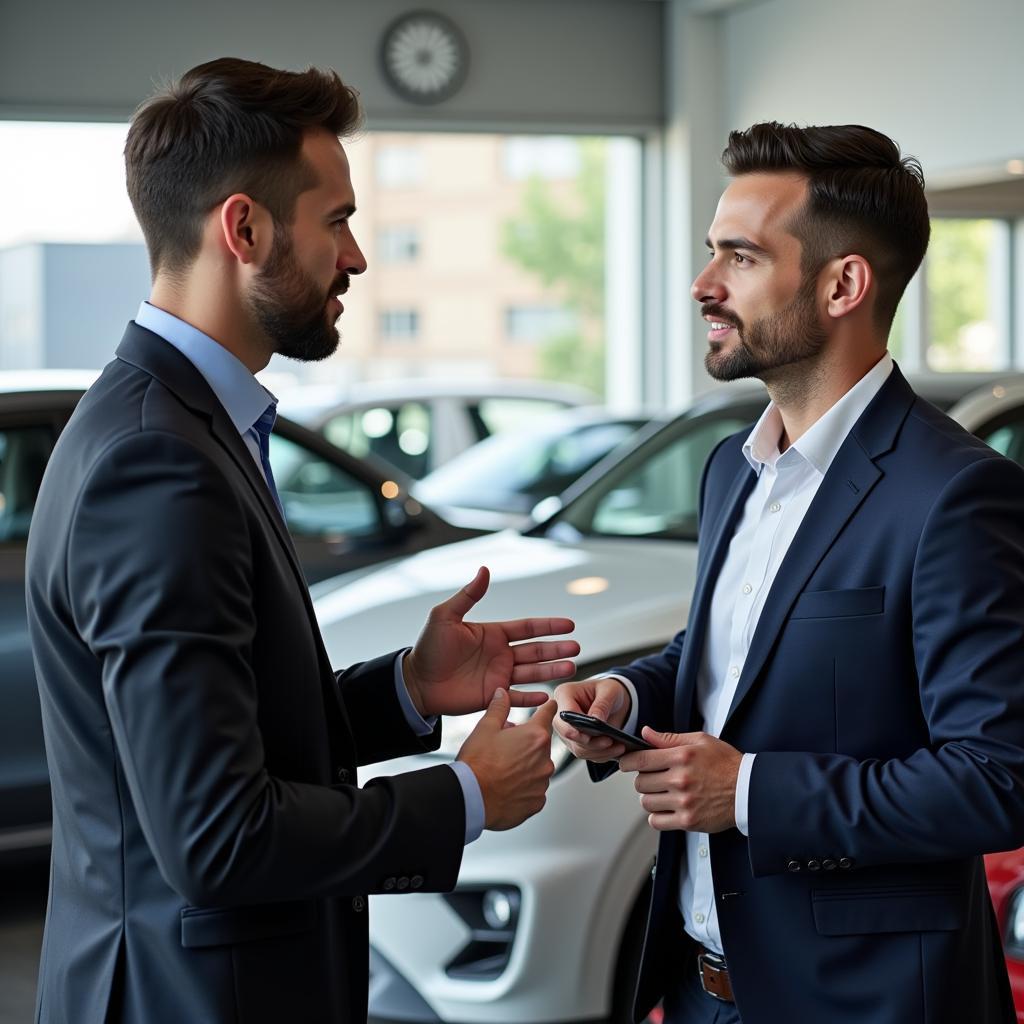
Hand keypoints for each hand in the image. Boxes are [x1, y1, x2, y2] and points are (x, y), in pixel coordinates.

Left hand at [404, 566, 578, 717]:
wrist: (416, 682)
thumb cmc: (428, 648)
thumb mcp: (446, 617)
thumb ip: (468, 596)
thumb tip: (484, 570)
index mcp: (493, 634)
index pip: (527, 628)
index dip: (548, 626)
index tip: (569, 625)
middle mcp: (500, 654)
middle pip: (536, 650)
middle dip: (557, 649)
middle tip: (576, 648)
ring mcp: (499, 675)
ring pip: (532, 673)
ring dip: (551, 671)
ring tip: (570, 668)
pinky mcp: (493, 696)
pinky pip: (517, 697)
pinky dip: (532, 698)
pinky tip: (546, 696)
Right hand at [457, 689, 558, 830]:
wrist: (471, 799)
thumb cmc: (477, 765)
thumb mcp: (485, 728)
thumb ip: (499, 708)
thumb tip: (503, 694)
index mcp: (535, 736)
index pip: (548, 714)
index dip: (547, 708)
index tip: (549, 706)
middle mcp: (544, 759)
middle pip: (540, 744)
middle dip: (526, 742)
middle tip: (505, 747)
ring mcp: (542, 782)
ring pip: (538, 767)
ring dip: (527, 765)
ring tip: (503, 769)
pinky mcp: (537, 801)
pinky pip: (535, 789)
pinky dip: (525, 786)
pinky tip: (508, 785)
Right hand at [552, 677, 631, 762]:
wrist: (613, 701)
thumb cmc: (607, 690)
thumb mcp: (609, 690)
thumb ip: (602, 704)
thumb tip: (596, 720)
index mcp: (564, 694)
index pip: (563, 714)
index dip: (573, 727)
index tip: (587, 736)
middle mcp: (562, 715)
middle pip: (568, 734)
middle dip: (589, 742)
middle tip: (608, 741)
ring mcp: (568, 731)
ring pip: (578, 748)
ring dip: (598, 751)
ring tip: (617, 746)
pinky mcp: (576, 743)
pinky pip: (587, 754)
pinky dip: (602, 754)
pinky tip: (616, 749)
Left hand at [618, 729, 741, 833]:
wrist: (748, 790)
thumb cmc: (726, 764)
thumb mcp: (700, 741)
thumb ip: (669, 738)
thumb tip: (646, 733)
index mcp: (681, 757)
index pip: (641, 759)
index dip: (627, 761)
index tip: (625, 763)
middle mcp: (680, 780)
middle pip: (640, 782)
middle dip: (643, 779)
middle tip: (653, 778)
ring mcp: (683, 802)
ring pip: (646, 802)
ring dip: (650, 797)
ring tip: (662, 793)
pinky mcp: (688, 821)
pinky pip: (656, 821)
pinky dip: (657, 816)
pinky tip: (666, 808)